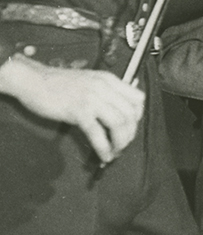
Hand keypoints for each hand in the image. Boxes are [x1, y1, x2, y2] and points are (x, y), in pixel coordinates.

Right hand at [0, 56, 143, 163]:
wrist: (32, 80)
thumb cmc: (57, 82)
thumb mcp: (88, 81)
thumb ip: (104, 91)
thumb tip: (118, 108)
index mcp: (109, 80)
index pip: (138, 99)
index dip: (138, 117)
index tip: (130, 127)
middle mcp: (104, 88)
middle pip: (131, 114)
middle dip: (130, 133)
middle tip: (123, 144)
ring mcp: (91, 99)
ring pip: (119, 124)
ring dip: (120, 142)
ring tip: (115, 151)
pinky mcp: (78, 111)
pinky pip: (97, 133)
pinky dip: (104, 148)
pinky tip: (104, 155)